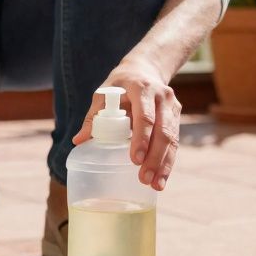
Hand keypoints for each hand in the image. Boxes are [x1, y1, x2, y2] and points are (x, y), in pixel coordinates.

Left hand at [72, 55, 181, 189]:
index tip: (135, 159)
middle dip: (155, 158)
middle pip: (163, 131)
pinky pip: (174, 142)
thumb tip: (79, 141)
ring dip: (165, 164)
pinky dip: (168, 161)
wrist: (144, 70)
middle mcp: (162, 97)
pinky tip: (161, 178)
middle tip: (145, 179)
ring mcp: (172, 107)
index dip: (142, 138)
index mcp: (142, 89)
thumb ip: (93, 117)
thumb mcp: (103, 94)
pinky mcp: (176, 118)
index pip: (145, 116)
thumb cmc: (119, 86)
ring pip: (172, 138)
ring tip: (156, 185)